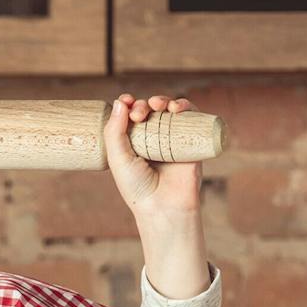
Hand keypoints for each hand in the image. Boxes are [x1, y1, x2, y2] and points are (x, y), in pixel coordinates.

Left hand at [104, 94, 209, 300]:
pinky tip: (177, 108)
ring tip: (157, 105)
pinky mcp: (191, 142)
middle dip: (143, 105)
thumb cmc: (138, 188)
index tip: (125, 101)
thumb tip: (120, 101)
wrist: (164, 206)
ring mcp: (173, 140)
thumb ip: (114, 131)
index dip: (129, 104)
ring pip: (170, 110)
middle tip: (139, 114)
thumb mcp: (118, 159)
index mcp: (134, 143)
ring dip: (164, 100)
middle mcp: (154, 139)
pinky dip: (186, 107)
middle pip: (150, 110)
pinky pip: (192, 118)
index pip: (131, 116)